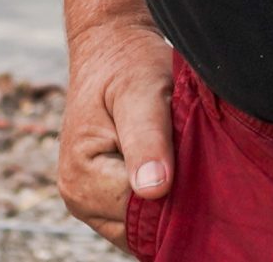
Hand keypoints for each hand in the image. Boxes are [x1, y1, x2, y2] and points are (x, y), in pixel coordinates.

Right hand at [57, 18, 175, 251]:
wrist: (112, 47)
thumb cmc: (128, 63)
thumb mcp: (142, 91)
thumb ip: (147, 139)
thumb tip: (153, 190)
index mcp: (81, 177)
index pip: (142, 213)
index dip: (177, 192)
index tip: (194, 155)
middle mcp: (78, 197)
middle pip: (143, 226)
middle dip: (173, 198)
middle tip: (190, 150)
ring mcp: (90, 202)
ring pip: (145, 226)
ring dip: (169, 198)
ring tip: (177, 152)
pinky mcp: (105, 198)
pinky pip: (143, 217)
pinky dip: (163, 199)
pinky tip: (172, 165)